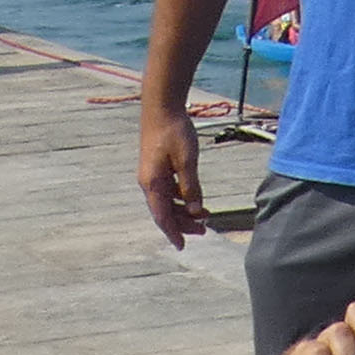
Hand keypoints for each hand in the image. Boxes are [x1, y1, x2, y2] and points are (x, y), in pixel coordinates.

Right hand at [138, 104, 208, 246]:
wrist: (162, 107)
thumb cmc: (174, 131)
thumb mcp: (187, 160)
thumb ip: (191, 187)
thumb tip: (196, 211)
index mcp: (153, 183)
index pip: (162, 217)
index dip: (173, 233)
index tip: (182, 247)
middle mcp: (149, 182)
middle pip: (165, 212)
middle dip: (183, 224)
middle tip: (204, 230)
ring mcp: (152, 175)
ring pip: (167, 202)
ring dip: (184, 212)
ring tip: (205, 216)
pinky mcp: (157, 168)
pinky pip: (169, 191)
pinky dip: (182, 199)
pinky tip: (195, 200)